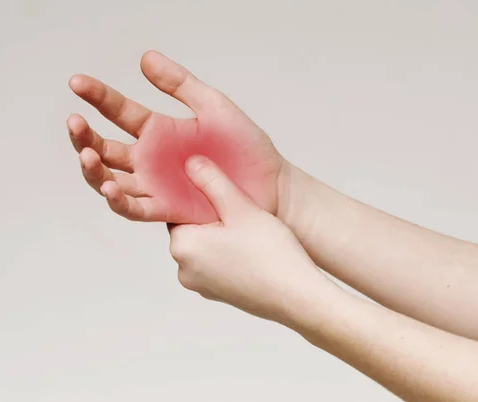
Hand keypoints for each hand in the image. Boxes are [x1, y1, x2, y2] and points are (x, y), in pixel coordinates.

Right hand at [68, 50, 285, 223]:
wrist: (272, 184)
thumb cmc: (246, 147)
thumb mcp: (214, 107)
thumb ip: (180, 85)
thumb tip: (145, 58)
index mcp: (158, 131)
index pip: (119, 112)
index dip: (98, 97)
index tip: (77, 83)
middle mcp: (151, 160)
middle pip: (105, 149)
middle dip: (85, 137)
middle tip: (75, 122)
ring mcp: (156, 186)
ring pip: (112, 180)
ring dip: (94, 169)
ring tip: (87, 155)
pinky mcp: (168, 209)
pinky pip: (136, 208)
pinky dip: (119, 200)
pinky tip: (109, 187)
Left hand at [168, 155, 329, 322]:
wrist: (299, 297)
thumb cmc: (270, 253)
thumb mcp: (241, 209)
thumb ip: (213, 182)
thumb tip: (190, 163)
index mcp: (182, 246)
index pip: (179, 210)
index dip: (200, 196)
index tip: (219, 188)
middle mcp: (184, 270)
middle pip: (193, 229)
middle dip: (212, 216)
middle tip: (239, 206)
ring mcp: (202, 286)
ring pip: (207, 247)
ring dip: (222, 235)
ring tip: (249, 228)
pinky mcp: (219, 295)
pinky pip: (218, 265)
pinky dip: (230, 254)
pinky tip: (253, 248)